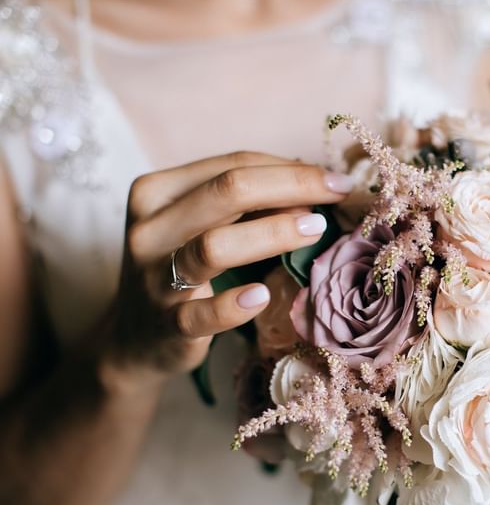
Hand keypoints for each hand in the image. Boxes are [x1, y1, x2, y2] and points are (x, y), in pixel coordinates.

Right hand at [105, 151, 351, 379]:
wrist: (136, 339)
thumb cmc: (183, 270)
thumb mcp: (201, 226)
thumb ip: (245, 204)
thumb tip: (315, 188)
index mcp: (156, 192)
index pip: (231, 165)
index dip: (289, 168)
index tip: (335, 180)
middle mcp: (149, 229)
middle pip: (227, 191)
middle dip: (292, 186)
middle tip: (337, 195)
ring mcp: (154, 278)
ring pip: (215, 246)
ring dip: (273, 233)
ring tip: (315, 229)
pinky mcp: (166, 325)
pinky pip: (202, 313)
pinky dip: (234, 305)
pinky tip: (264, 295)